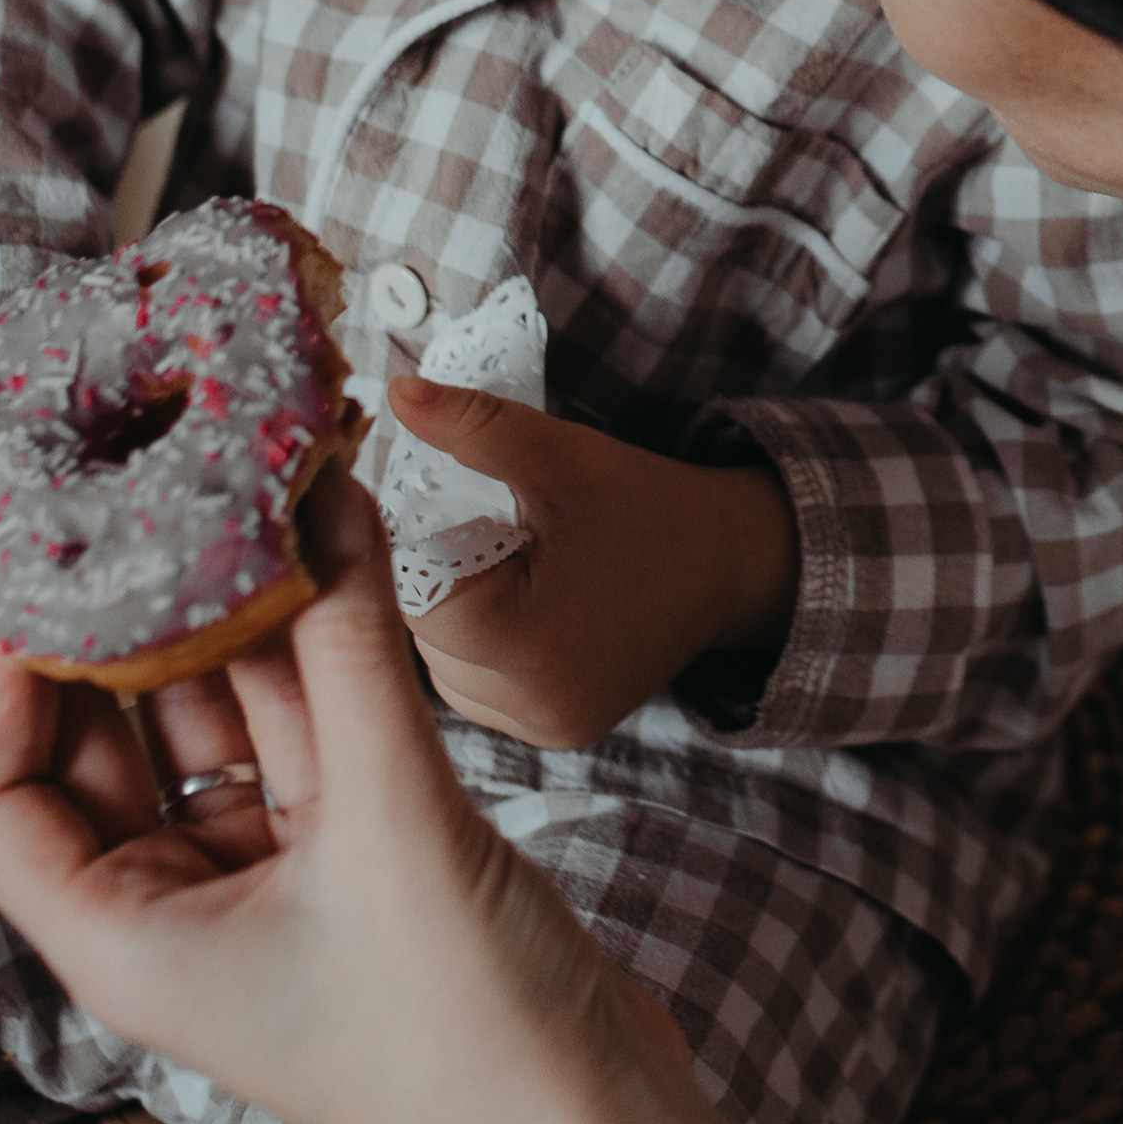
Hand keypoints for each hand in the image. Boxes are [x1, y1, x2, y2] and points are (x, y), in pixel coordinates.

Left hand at [0, 471, 814, 1123]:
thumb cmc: (463, 1035)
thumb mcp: (392, 817)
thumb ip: (350, 646)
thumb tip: (316, 492)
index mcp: (128, 939)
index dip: (4, 682)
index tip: (44, 566)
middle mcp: (179, 907)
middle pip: (106, 741)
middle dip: (127, 621)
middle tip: (140, 493)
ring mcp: (268, 880)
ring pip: (216, 719)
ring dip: (234, 615)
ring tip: (241, 488)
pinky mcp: (352, 854)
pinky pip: (306, 727)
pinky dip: (316, 646)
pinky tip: (335, 544)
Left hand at [388, 381, 798, 749]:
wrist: (725, 562)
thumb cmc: (641, 503)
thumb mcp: (557, 454)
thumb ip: (472, 424)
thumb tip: (397, 391)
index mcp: (527, 640)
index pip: (414, 597)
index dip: (409, 544)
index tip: (426, 502)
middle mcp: (535, 703)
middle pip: (425, 640)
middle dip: (429, 578)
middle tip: (455, 523)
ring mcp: (548, 727)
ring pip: (446, 672)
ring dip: (449, 619)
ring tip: (485, 562)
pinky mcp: (559, 732)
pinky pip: (483, 692)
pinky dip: (479, 650)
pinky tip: (505, 602)